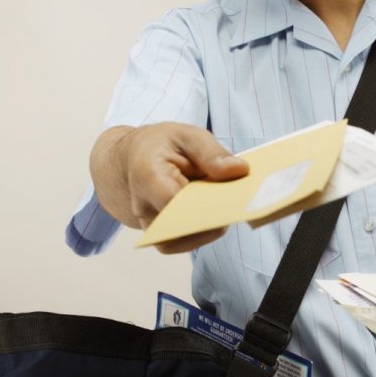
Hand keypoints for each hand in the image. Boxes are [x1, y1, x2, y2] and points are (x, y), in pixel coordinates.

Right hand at [91, 122, 248, 253]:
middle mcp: (144, 206)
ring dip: (212, 227)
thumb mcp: (187, 135)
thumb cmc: (162, 145)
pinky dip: (208, 230)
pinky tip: (224, 215)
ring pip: (184, 239)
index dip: (203, 203)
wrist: (134, 158)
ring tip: (235, 210)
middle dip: (212, 218)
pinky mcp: (163, 235)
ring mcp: (151, 225)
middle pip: (180, 225)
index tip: (231, 199)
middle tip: (241, 207)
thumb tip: (240, 171)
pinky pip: (186, 240)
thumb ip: (211, 152)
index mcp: (147, 175)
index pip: (172, 199)